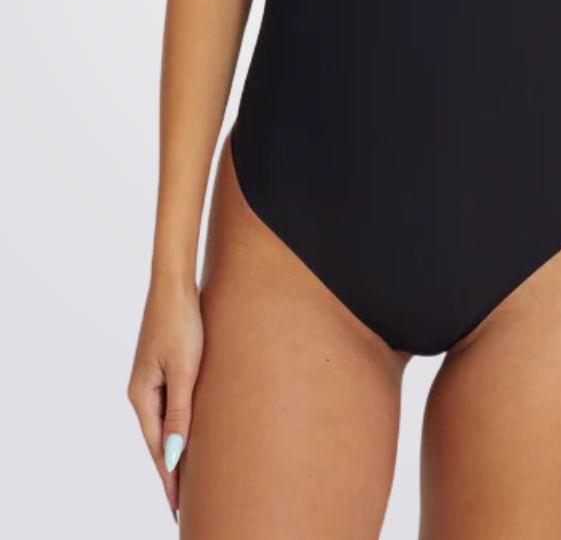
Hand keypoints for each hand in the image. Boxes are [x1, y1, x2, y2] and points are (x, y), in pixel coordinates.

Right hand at [127, 277, 203, 523]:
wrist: (174, 284)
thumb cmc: (182, 324)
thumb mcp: (184, 370)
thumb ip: (180, 413)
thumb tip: (174, 457)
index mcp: (141, 396)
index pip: (158, 449)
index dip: (169, 480)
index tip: (177, 509)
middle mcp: (141, 392)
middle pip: (158, 441)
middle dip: (171, 472)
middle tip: (184, 504)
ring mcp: (149, 379)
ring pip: (164, 424)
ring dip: (175, 450)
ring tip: (187, 478)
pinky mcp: (160, 367)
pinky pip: (168, 407)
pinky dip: (177, 427)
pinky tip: (187, 435)